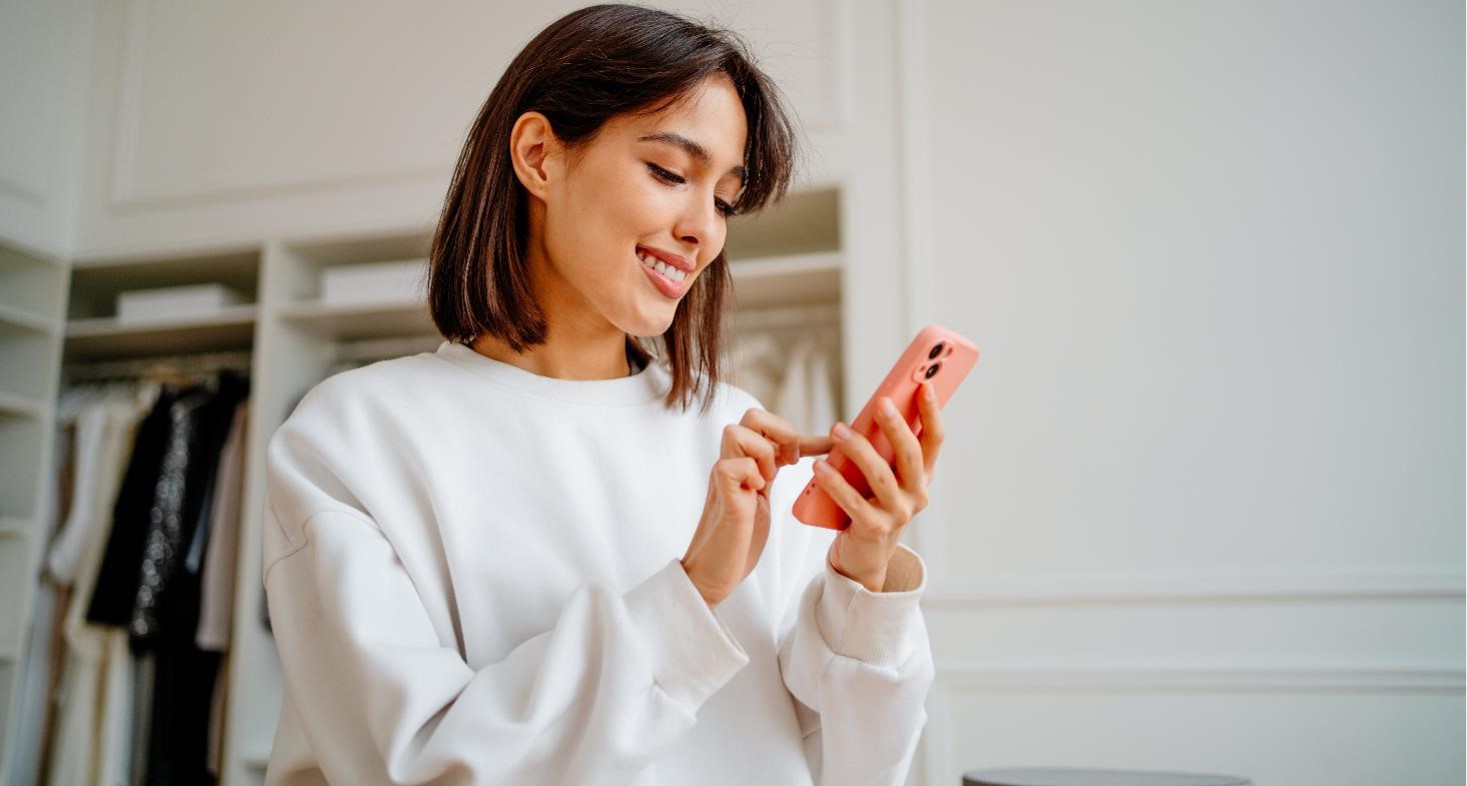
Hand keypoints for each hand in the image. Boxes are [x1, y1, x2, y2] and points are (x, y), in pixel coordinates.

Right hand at [682, 408, 834, 607]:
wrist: (713, 574)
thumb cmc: (738, 541)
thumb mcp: (762, 501)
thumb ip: (770, 478)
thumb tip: (798, 464)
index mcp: (746, 465)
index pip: (770, 429)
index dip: (804, 434)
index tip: (830, 445)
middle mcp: (733, 465)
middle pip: (751, 416)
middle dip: (779, 430)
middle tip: (792, 460)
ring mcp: (724, 479)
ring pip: (735, 432)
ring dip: (762, 451)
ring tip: (770, 478)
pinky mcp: (722, 497)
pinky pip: (729, 466)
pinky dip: (748, 473)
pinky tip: (757, 492)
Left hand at [817, 381, 944, 591]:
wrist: (862, 556)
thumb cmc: (869, 504)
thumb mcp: (882, 476)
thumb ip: (883, 450)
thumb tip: (874, 410)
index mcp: (921, 477)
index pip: (934, 440)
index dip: (932, 413)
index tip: (925, 384)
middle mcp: (916, 495)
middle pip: (910, 455)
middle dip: (897, 427)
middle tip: (881, 403)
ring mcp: (898, 514)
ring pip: (880, 476)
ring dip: (858, 450)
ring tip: (837, 430)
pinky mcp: (874, 530)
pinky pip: (854, 503)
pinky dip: (835, 483)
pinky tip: (819, 468)